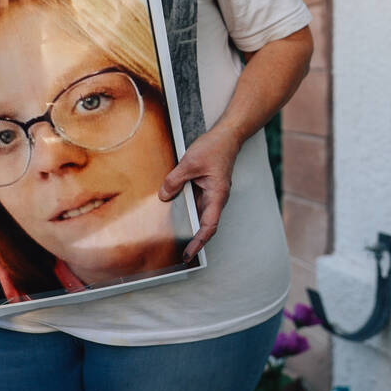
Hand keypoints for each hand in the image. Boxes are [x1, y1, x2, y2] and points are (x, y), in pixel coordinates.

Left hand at [158, 126, 242, 262]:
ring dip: (190, 227)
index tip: (190, 253)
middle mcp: (216, 198)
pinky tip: (175, 214)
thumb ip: (175, 180)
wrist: (227, 136)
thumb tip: (164, 196)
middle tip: (181, 254)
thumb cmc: (215, 148)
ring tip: (176, 239)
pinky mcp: (206, 189)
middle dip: (194, 240)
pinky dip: (188, 212)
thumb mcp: (190, 162)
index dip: (199, 241)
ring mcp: (212, 194)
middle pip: (206, 224)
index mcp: (217, 195)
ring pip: (201, 215)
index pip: (209, 225)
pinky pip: (197, 204)